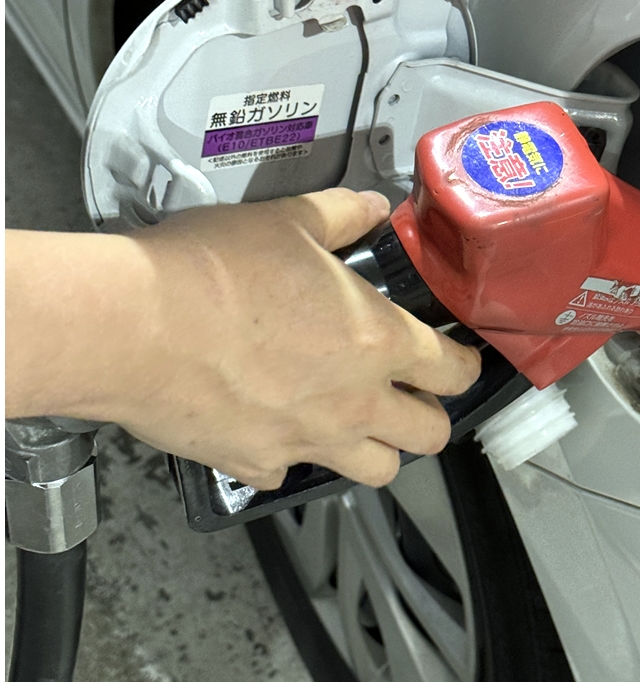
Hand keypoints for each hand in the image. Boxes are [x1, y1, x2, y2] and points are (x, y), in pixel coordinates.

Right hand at [5, 190, 480, 488]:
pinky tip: (271, 429)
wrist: (134, 325)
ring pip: (377, 472)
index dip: (464, 366)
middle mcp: (356, 404)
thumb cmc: (214, 269)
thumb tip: (371, 206)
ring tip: (355, 424)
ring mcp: (308, 442)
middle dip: (429, 417)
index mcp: (378, 341)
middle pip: (430, 437)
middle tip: (410, 395)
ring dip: (376, 451)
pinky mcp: (255, 465)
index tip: (458, 360)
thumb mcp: (288, 220)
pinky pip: (289, 475)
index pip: (455, 372)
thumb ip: (341, 216)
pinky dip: (288, 458)